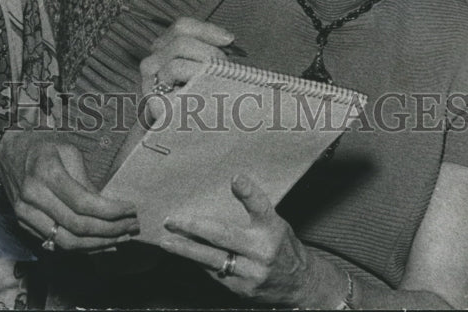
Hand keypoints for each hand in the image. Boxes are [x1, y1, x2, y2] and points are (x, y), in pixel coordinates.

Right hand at [0, 131, 137, 250]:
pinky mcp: (24, 226)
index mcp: (46, 172)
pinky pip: (56, 245)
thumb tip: (107, 207)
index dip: (110, 211)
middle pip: (77, 226)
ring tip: (122, 239)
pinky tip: (101, 245)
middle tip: (132, 226)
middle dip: (110, 230)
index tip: (131, 210)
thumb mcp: (68, 151)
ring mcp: (26, 215)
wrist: (8, 155)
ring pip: (66, 242)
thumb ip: (85, 180)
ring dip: (98, 245)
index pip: (83, 202)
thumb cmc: (43, 149)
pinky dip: (81, 249)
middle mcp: (33, 197)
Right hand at [139, 17, 234, 122]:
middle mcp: (153, 63)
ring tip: (216, 82)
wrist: (189, 135)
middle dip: (208, 52)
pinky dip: (194, 87)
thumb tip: (227, 38)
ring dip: (203, 71)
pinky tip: (207, 94)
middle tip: (225, 66)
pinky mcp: (155, 104)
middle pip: (180, 42)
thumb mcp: (207, 68)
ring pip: (176, 64)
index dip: (207, 30)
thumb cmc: (202, 99)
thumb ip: (210, 49)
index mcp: (165, 49)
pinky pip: (176, 92)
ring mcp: (150, 84)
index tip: (229, 40)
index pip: (182, 27)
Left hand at [161, 173, 343, 305]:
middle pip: (224, 236)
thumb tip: (232, 181)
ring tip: (167, 242)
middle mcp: (262, 252)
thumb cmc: (282, 247)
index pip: (260, 207)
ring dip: (186, 250)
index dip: (248, 191)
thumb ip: (254, 207)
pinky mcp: (242, 289)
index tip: (235, 178)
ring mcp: (251, 274)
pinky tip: (185, 253)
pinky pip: (214, 273)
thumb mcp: (275, 222)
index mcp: (273, 230)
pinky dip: (198, 262)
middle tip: (172, 220)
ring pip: (212, 259)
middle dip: (194, 228)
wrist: (300, 286)